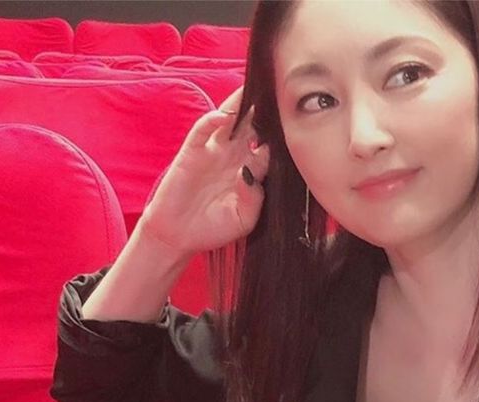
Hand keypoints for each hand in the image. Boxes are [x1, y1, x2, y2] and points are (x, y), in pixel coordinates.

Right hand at [139, 85, 273, 259]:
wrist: (179, 236)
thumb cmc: (214, 227)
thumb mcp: (243, 218)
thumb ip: (254, 198)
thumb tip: (253, 175)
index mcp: (251, 170)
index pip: (271, 146)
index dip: (283, 133)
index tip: (299, 119)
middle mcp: (234, 156)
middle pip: (253, 126)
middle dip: (265, 111)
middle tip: (280, 90)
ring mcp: (212, 152)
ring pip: (229, 122)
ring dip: (240, 105)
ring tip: (254, 87)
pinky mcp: (192, 153)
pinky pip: (202, 132)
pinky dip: (211, 122)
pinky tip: (224, 116)